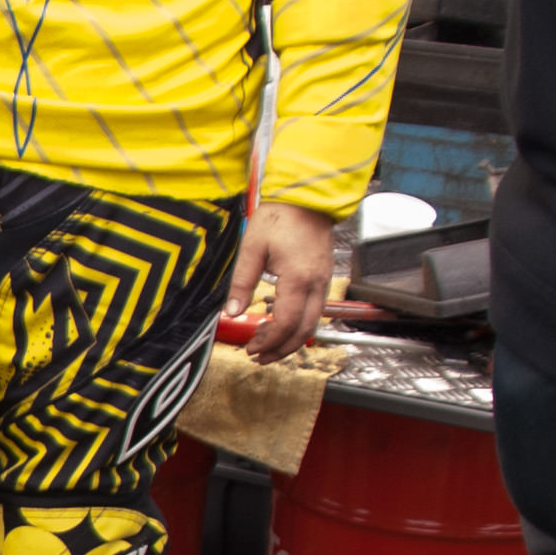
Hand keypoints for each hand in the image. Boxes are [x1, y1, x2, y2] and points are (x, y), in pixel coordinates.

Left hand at [228, 202, 336, 361]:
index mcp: (298, 278)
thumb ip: (242, 282)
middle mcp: (316, 284)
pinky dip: (299, 324)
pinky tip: (281, 325)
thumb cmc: (281, 217)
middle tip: (258, 357)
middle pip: (303, 331)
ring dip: (290, 340)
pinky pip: (315, 311)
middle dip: (281, 349)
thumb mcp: (252, 248)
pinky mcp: (323, 278)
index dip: (268, 341)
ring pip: (312, 324)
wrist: (308, 197)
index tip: (251, 349)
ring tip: (267, 346)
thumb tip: (232, 312)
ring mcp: (323, 282)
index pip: (285, 323)